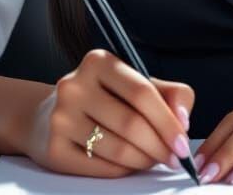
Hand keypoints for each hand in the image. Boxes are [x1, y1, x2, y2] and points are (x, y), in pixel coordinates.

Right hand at [20, 48, 193, 177]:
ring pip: (117, 148)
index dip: (168, 121)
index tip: (184, 143)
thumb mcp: (136, 84)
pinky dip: (122, 170)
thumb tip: (183, 120)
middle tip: (174, 158)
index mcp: (98, 61)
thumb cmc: (104, 98)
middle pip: (131, 123)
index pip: (142, 92)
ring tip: (153, 160)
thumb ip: (169, 94)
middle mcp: (74, 85)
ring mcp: (60, 117)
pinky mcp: (53, 149)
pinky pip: (100, 167)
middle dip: (160, 146)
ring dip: (144, 160)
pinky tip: (129, 165)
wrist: (48, 116)